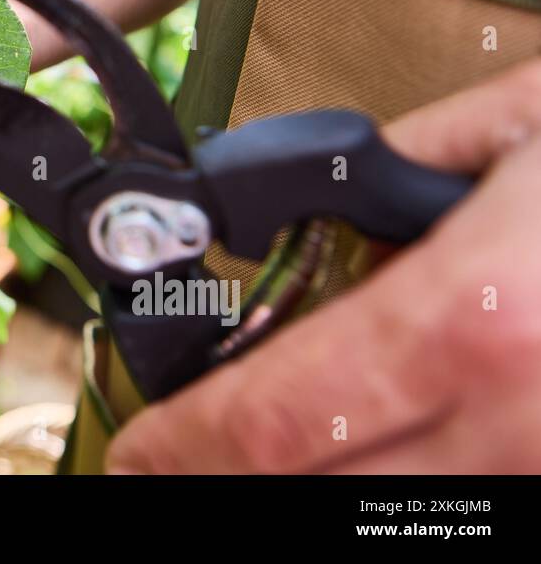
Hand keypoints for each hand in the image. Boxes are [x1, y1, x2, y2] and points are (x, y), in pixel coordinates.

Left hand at [106, 59, 540, 472]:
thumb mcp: (519, 123)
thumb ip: (396, 160)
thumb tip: (316, 196)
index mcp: (469, 319)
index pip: (274, 416)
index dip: (182, 444)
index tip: (133, 455)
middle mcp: (512, 425)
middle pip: (310, 489)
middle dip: (221, 476)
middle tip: (171, 460)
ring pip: (378, 512)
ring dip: (303, 479)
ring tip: (243, 452)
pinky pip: (454, 504)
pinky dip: (385, 476)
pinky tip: (360, 444)